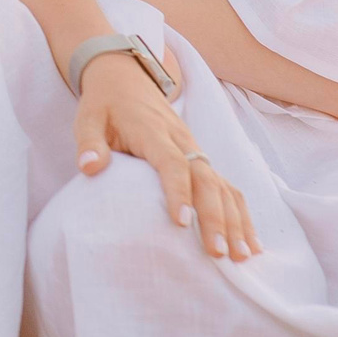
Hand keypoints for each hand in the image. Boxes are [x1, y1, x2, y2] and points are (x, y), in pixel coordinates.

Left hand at [72, 53, 259, 260]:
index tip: (181, 222)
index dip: (178, 191)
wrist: (127, 80)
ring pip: (223, 185)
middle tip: (218, 253)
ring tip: (242, 256)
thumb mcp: (88, 118)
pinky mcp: (201, 159)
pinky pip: (227, 187)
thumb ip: (88, 142)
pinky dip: (241, 214)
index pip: (172, 162)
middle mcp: (182, 141)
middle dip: (215, 217)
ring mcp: (196, 150)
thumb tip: (90, 167)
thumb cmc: (105, 105)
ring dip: (235, 220)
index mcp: (153, 132)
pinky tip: (250, 242)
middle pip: (206, 178)